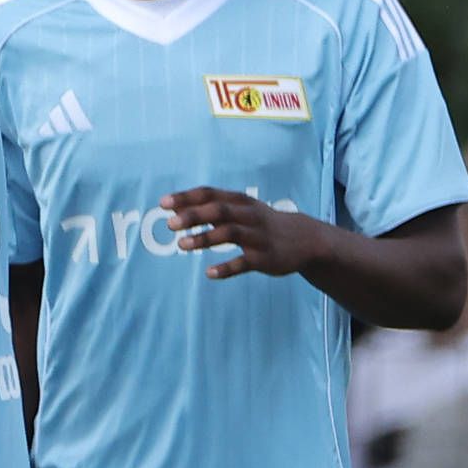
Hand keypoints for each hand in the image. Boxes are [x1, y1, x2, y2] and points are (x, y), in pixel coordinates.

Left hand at [168, 187, 316, 281]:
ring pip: (230, 234)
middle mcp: (248, 215)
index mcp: (239, 201)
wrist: (304, 239)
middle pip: (219, 211)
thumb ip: (207, 210)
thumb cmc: (260, 223)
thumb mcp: (239, 210)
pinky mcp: (265, 258)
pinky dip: (227, 268)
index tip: (163, 203)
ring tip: (181, 245)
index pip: (210, 194)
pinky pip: (244, 263)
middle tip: (170, 224)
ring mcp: (257, 237)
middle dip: (194, 216)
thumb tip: (173, 211)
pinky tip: (209, 273)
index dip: (187, 198)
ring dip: (205, 238)